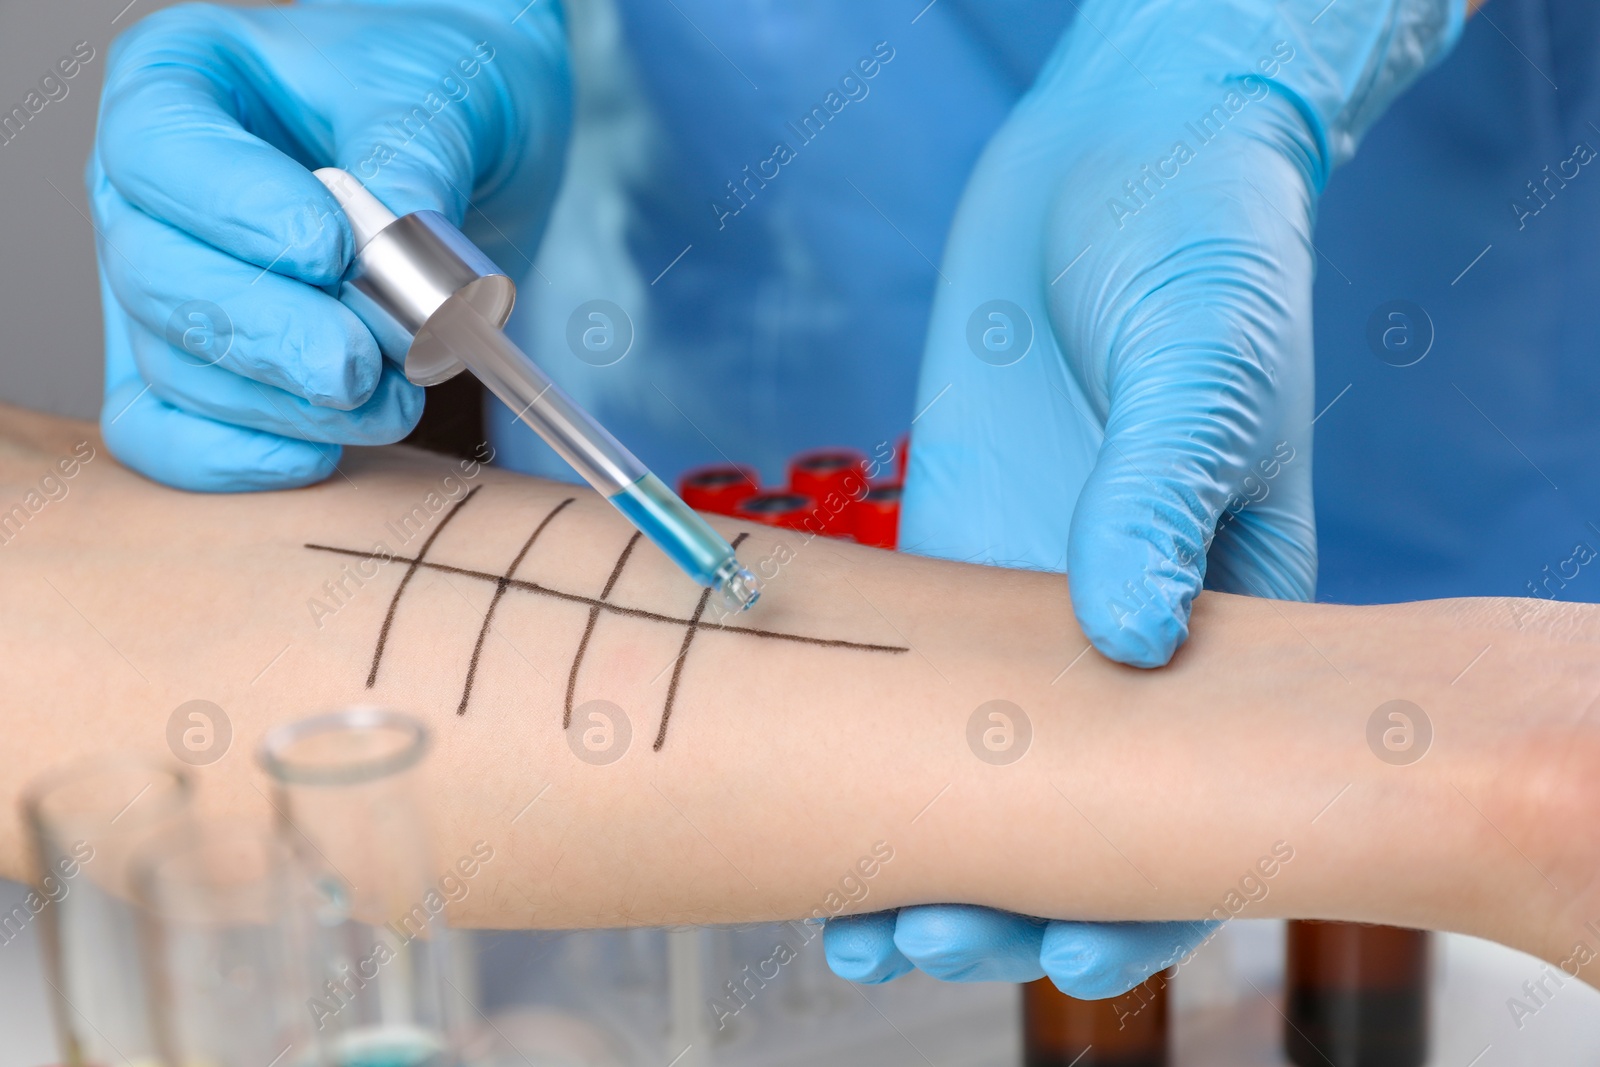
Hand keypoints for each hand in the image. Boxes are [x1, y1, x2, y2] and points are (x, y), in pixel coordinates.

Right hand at [92, 0, 569, 490]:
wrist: (471, 152)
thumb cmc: (430, 94)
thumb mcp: (439, 89)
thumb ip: (411, 153)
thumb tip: (398, 233)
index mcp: (178, 80)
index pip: (161, 149)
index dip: (234, 208)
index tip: (328, 251)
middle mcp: (147, 189)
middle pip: (153, 273)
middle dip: (264, 334)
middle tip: (357, 365)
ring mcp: (163, 285)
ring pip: (174, 366)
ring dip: (283, 406)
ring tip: (391, 401)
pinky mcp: (194, 369)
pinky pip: (168, 434)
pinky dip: (238, 459)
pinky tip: (320, 455)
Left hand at [882, 0, 1464, 998]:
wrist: (1124, 155)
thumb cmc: (1208, 248)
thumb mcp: (1204, 363)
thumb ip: (1161, 492)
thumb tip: (1124, 634)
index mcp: (1237, 610)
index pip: (1205, 793)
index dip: (1149, 892)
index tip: (1069, 955)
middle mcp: (1131, 623)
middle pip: (1071, 801)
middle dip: (1001, 891)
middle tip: (911, 942)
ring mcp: (1034, 592)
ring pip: (978, 756)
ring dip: (916, 835)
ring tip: (843, 916)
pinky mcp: (953, 547)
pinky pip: (910, 663)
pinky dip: (866, 732)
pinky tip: (809, 779)